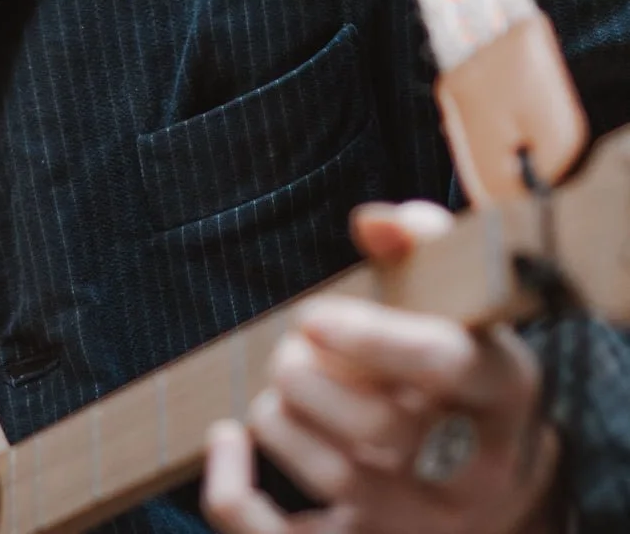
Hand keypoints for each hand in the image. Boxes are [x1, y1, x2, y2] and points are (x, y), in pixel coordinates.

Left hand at [201, 200, 558, 533]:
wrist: (499, 486)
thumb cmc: (459, 372)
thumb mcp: (463, 306)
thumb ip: (421, 245)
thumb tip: (371, 222)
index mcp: (502, 391)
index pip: (445, 365)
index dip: (372, 337)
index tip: (314, 316)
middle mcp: (473, 471)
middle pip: (380, 431)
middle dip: (308, 376)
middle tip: (292, 349)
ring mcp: (424, 526)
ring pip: (337, 480)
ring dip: (280, 418)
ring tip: (283, 385)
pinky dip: (235, 498)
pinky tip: (224, 441)